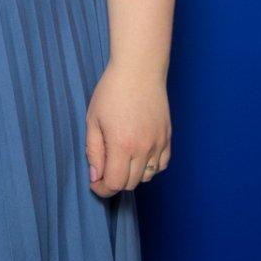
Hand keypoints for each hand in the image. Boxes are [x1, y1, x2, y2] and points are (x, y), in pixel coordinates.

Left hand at [85, 64, 170, 196]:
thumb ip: (94, 151)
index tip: (95, 183)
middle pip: (131, 183)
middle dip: (115, 182)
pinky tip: (138, 156)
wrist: (139, 71)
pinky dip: (149, 168)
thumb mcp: (93, 120)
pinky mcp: (168, 138)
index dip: (103, 189)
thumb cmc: (112, 92)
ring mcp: (159, 144)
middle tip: (103, 171)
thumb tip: (96, 176)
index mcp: (122, 145)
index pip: (115, 183)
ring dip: (132, 175)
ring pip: (147, 177)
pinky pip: (161, 165)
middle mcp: (143, 149)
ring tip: (120, 160)